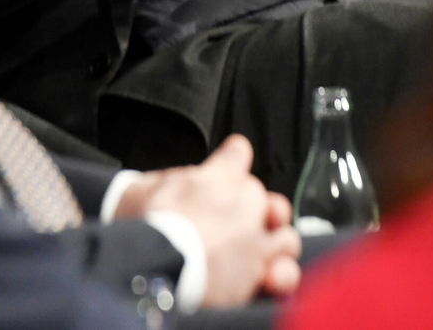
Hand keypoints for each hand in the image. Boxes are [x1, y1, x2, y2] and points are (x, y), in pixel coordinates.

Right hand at [119, 135, 302, 305]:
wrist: (157, 261)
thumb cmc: (148, 221)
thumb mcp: (147, 186)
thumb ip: (170, 179)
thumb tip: (180, 175)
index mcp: (220, 176)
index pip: (236, 155)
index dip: (232, 161)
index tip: (230, 167)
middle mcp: (247, 203)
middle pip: (270, 202)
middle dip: (262, 214)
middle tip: (240, 228)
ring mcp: (257, 240)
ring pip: (286, 240)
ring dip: (276, 248)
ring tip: (257, 258)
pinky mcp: (259, 275)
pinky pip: (283, 274)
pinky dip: (277, 276)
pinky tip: (265, 278)